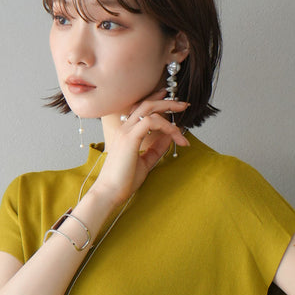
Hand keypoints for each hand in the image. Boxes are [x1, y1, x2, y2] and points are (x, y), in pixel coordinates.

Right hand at [92, 90, 189, 205]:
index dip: (157, 102)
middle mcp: (125, 128)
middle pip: (147, 104)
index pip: (141, 109)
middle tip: (184, 105)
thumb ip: (156, 148)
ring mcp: (126, 131)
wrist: (110, 192)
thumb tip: (169, 137)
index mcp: (126, 133)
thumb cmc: (123, 180)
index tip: (172, 102)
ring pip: (149, 109)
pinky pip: (151, 121)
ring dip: (169, 114)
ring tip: (182, 128)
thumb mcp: (145, 162)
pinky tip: (174, 135)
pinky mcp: (130, 138)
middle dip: (167, 102)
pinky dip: (166, 126)